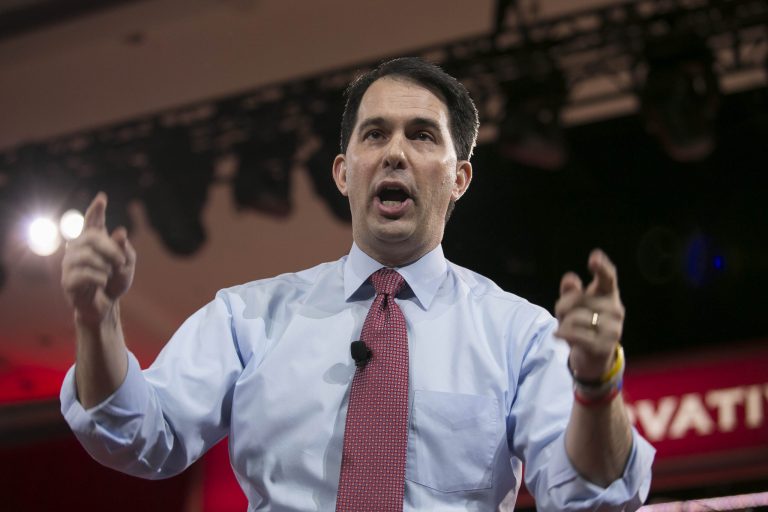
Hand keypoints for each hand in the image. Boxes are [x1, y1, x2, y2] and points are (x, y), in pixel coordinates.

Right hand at [61, 193, 135, 327]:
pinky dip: (100, 278)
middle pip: (90, 237)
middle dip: (110, 248)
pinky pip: (84, 274)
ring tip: (110, 274)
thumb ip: (125, 249)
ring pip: (87, 256)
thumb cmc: (114, 282)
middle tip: (121, 261)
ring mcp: (69, 264)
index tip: (102, 198)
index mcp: (93, 242)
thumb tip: (120, 232)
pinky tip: (102, 283)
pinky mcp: (67, 281)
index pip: (92, 222)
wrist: (106, 306)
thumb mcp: (127, 265)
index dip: (96, 210)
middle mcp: (77, 249)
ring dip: (105, 266)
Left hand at [554, 249, 624, 380]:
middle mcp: (615, 309)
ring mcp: (613, 329)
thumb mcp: (572, 306)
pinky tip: (558, 334)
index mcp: (608, 294)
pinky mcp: (604, 346)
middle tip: (564, 316)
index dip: (601, 266)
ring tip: (567, 329)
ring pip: (574, 318)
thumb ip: (570, 291)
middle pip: (577, 298)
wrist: (593, 357)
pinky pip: (575, 334)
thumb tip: (571, 278)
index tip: (594, 257)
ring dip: (563, 323)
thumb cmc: (582, 324)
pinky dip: (562, 334)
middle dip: (563, 306)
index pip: (608, 277)